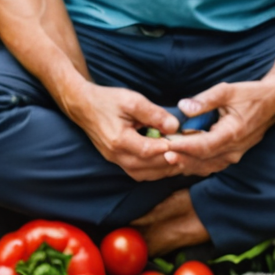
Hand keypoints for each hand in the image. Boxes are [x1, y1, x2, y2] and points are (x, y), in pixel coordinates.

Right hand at [68, 82, 186, 180]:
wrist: (83, 106)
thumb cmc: (107, 100)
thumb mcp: (131, 99)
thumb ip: (153, 113)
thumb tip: (175, 126)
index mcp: (118, 140)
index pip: (147, 150)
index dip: (167, 149)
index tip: (184, 144)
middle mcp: (117, 156)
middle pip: (149, 167)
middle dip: (171, 162)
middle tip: (190, 155)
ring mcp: (117, 162)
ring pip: (146, 174)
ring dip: (165, 170)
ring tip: (183, 161)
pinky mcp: (119, 163)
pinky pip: (140, 174)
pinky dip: (156, 171)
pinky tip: (168, 164)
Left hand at [161, 78, 274, 176]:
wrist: (274, 103)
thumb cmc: (251, 94)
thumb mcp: (228, 90)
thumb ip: (205, 99)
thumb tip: (183, 106)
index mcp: (232, 134)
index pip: (202, 146)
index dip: (183, 147)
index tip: (166, 144)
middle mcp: (233, 150)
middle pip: (202, 161)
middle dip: (180, 159)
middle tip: (160, 155)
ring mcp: (234, 156)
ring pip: (206, 167)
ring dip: (186, 164)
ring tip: (167, 160)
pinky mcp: (232, 156)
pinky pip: (211, 165)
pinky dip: (196, 164)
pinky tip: (182, 161)